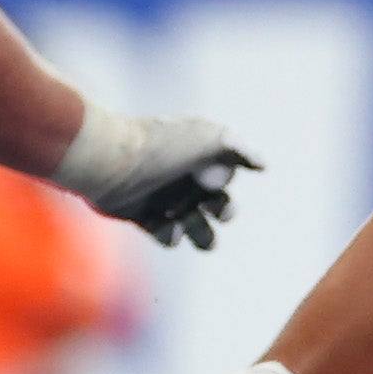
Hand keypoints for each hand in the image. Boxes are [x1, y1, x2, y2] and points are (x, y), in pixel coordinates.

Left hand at [58, 110, 258, 248]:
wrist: (109, 161)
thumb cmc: (161, 146)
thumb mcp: (210, 137)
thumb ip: (241, 150)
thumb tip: (264, 165)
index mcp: (200, 157)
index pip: (228, 179)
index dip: (225, 185)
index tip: (210, 180)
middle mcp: (184, 178)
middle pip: (219, 207)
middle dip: (223, 212)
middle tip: (210, 207)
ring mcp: (163, 198)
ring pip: (198, 229)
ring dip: (201, 233)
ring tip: (185, 222)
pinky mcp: (143, 216)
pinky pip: (168, 236)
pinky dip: (170, 235)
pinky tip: (164, 224)